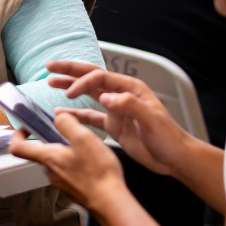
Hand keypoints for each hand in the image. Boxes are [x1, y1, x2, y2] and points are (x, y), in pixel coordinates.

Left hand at [8, 112, 127, 212]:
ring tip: (85, 145)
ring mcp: (60, 182)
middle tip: (69, 131)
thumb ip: (67, 124)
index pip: (17, 148)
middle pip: (40, 152)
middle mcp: (50, 172)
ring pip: (56, 161)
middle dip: (51, 139)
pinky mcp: (71, 188)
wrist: (110, 203)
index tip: (28, 126)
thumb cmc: (97, 170)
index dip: (17, 134)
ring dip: (65, 150)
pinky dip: (74, 161)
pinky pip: (66, 170)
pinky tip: (91, 161)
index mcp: (48, 158)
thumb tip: (57, 118)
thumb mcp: (84, 138)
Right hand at [44, 60, 189, 177]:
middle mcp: (121, 95)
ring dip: (70, 88)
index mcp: (130, 89)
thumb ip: (129, 105)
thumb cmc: (169, 138)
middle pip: (91, 78)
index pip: (100, 78)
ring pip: (88, 94)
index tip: (69, 95)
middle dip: (70, 71)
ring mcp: (116, 110)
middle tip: (50, 67)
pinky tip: (62, 114)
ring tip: (51, 83)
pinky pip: (90, 117)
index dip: (82, 83)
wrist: (175, 158)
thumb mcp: (152, 119)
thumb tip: (106, 96)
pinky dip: (75, 115)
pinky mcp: (113, 126)